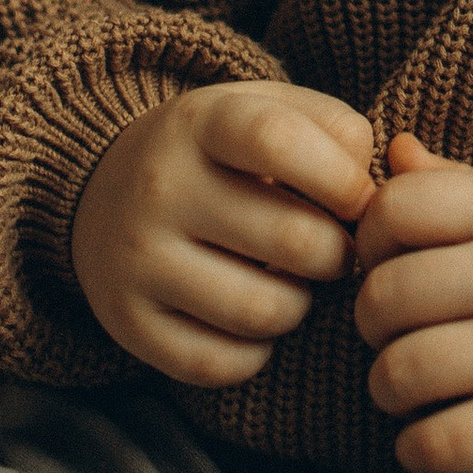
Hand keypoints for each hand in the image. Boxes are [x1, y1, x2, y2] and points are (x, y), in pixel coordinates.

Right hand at [71, 81, 375, 385]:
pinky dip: (255, 351)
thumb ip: (335, 129)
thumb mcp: (265, 109)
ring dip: (300, 306)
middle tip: (330, 250)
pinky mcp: (127, 322)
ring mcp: (137, 259)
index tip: (356, 199)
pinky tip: (250, 320)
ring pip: (264, 312)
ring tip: (290, 283)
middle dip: (337, 254)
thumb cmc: (217, 154)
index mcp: (200, 123)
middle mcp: (160, 188)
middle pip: (294, 240)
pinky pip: (222, 363)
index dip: (342, 179)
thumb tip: (371, 195)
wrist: (100, 190)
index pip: (280, 141)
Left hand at [352, 130, 472, 472]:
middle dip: (374, 325)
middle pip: (385, 296)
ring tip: (413, 389)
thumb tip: (394, 149)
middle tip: (398, 336)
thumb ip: (461, 186)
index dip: (372, 239)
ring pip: (402, 372)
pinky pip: (440, 444)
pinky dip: (418, 449)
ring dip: (390, 389)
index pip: (396, 208)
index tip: (390, 262)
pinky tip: (433, 438)